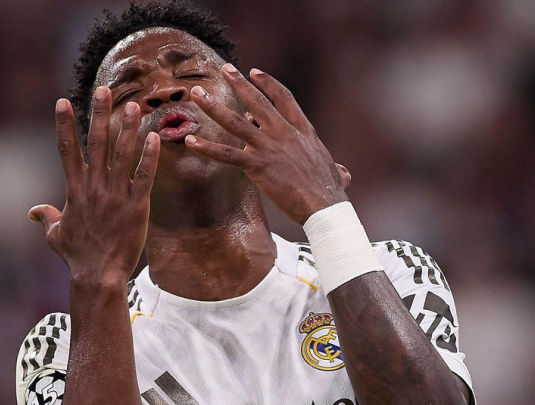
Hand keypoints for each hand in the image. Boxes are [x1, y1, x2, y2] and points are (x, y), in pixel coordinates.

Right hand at [29, 86, 160, 283]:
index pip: (67, 149)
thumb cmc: (77, 256)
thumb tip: (33, 212)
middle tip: (103, 90)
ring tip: (135, 106)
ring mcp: (116, 196)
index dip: (65, 124)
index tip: (63, 101)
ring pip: (123, 155)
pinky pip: (144, 177)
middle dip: (99, 114)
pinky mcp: (137, 207)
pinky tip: (154, 137)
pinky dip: (149, 157)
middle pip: (97, 143)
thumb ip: (46, 218)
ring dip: (128, 128)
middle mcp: (94, 187)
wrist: (98, 275)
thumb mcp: (55, 235)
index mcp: (75, 190)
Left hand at [185, 64, 346, 224]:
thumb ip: (336, 169)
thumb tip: (344, 173)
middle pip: (257, 101)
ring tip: (196, 93)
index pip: (284, 98)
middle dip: (238, 83)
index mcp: (302, 130)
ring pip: (235, 121)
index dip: (268, 83)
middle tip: (225, 69)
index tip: (254, 71)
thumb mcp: (336, 173)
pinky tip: (190, 142)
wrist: (324, 204)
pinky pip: (226, 154)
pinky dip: (207, 148)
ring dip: (213, 106)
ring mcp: (268, 147)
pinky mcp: (256, 166)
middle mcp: (283, 133)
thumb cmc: (330, 192)